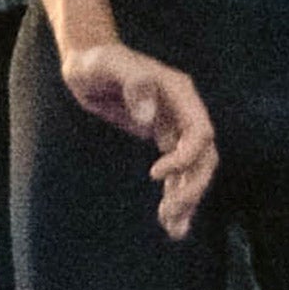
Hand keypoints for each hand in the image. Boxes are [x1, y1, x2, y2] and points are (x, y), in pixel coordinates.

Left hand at [60, 41, 217, 240]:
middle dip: (191, 188)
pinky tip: (170, 220)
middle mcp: (183, 110)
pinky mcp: (162, 136)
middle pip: (203, 157)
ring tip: (173, 228)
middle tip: (168, 214)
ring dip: (188, 199)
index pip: (199, 133)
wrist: (85, 63)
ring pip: (195, 169)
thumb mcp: (108, 65)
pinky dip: (177, 194)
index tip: (154, 175)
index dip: (184, 159)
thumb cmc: (97, 61)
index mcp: (179, 93)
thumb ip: (132, 83)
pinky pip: (179, 170)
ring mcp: (174, 124)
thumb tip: (147, 115)